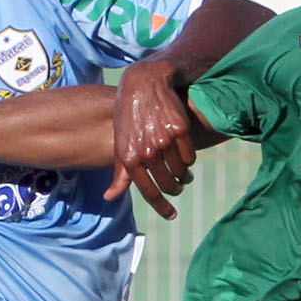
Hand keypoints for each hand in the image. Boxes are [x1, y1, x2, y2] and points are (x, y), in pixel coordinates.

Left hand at [103, 58, 195, 218]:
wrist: (143, 85)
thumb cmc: (128, 117)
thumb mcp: (120, 144)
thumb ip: (119, 174)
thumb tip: (109, 197)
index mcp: (130, 158)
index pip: (150, 192)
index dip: (162, 208)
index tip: (171, 215)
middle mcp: (147, 151)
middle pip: (168, 185)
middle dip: (175, 189)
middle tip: (177, 187)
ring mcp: (164, 140)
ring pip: (181, 172)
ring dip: (183, 175)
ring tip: (182, 172)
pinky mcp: (180, 129)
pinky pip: (190, 156)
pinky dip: (188, 159)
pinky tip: (183, 154)